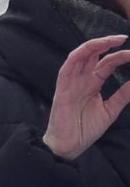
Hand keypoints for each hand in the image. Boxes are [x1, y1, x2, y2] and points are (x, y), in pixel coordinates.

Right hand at [44, 35, 129, 160]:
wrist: (69, 147)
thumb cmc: (85, 130)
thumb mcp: (111, 110)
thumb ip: (123, 95)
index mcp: (92, 84)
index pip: (107, 63)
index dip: (121, 56)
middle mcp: (81, 80)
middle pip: (93, 55)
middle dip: (107, 43)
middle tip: (123, 38)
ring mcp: (71, 83)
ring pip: (80, 56)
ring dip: (94, 45)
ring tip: (111, 40)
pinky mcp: (62, 89)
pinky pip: (67, 67)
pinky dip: (78, 55)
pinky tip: (91, 48)